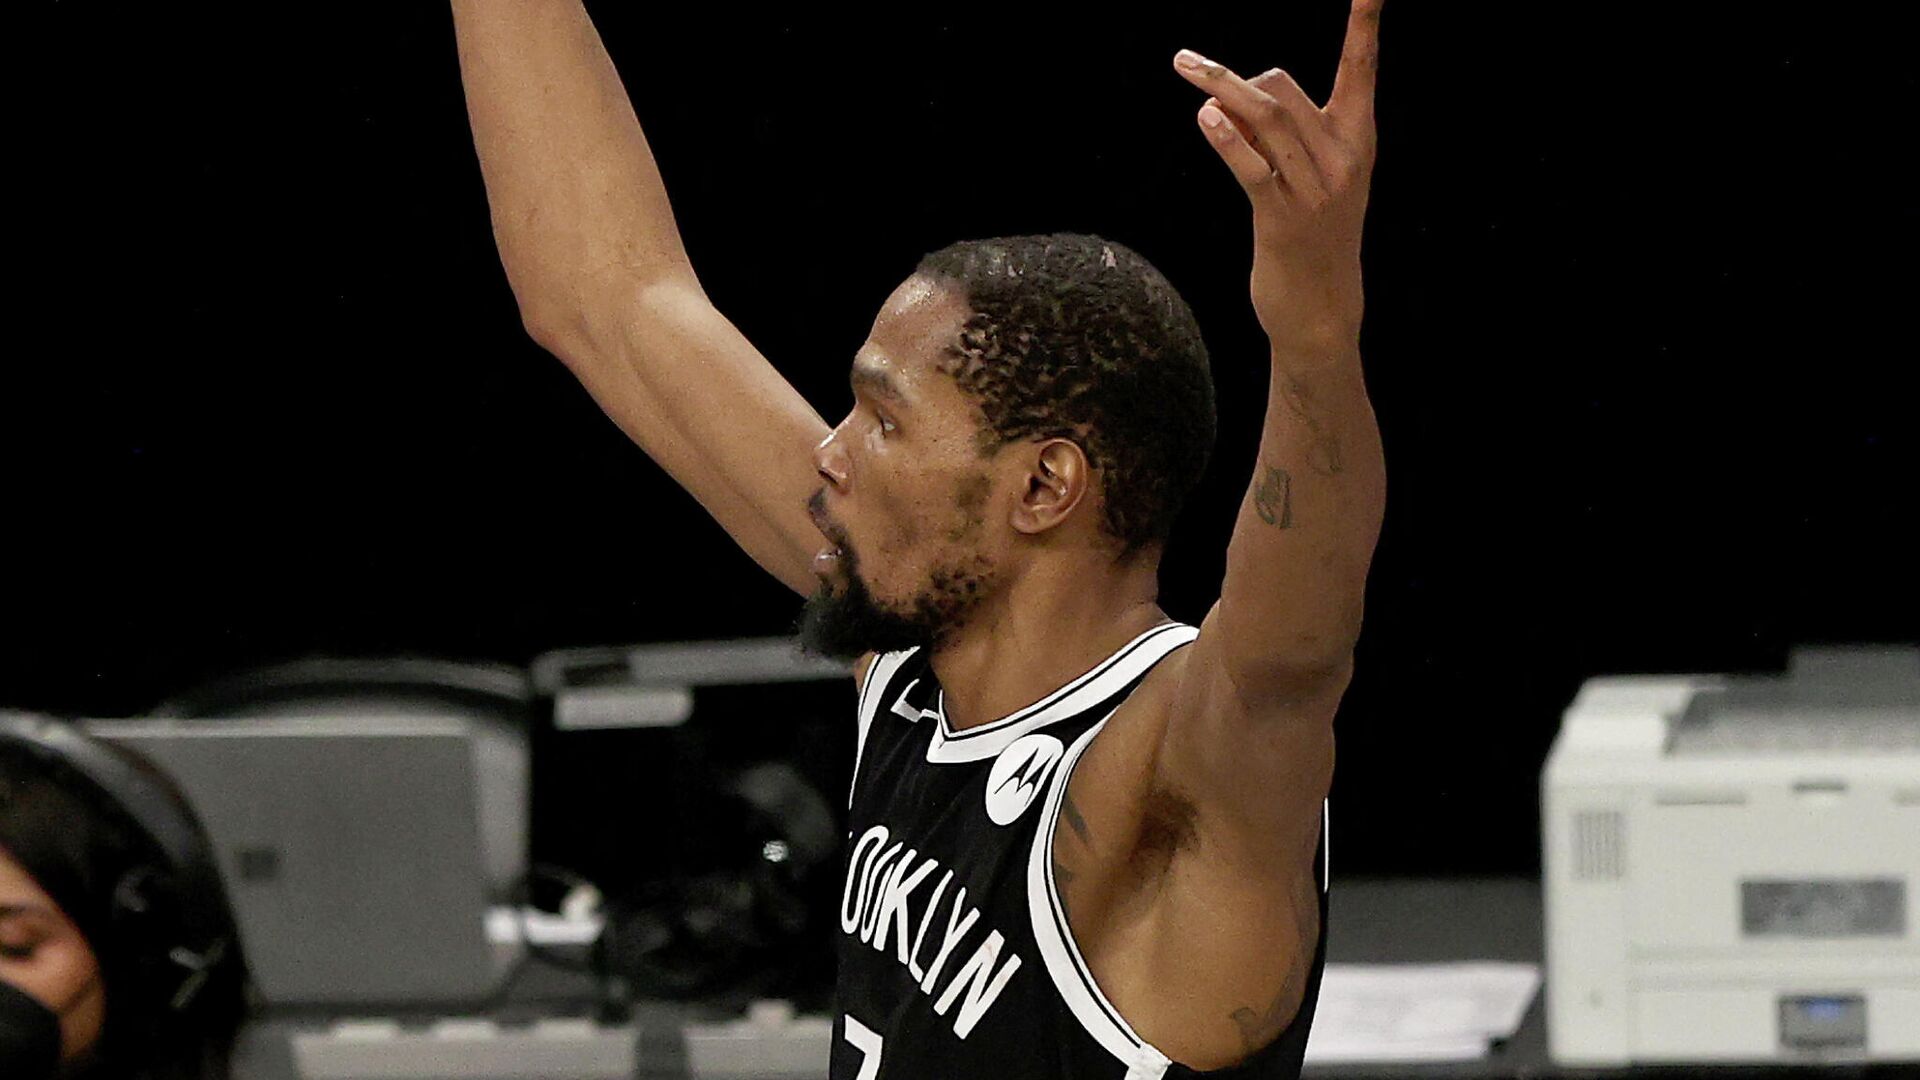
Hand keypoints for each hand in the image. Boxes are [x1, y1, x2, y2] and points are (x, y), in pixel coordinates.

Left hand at [1174, 0, 1381, 350]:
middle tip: (1192, 67)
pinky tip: (1205, 117)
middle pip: (1284, 89)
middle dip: (1238, 76)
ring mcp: (1314, 191)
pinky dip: (1226, 138)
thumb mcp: (1316, 177)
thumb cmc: (1314, 236)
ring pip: (1265, 118)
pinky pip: (1252, 168)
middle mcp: (1342, 159)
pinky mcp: (1282, 220)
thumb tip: (1236, 97)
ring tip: (1185, 67)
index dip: (1364, 24)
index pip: (1362, 67)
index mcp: (1358, 140)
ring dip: (1218, 88)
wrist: (1323, 311)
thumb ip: (1288, 134)